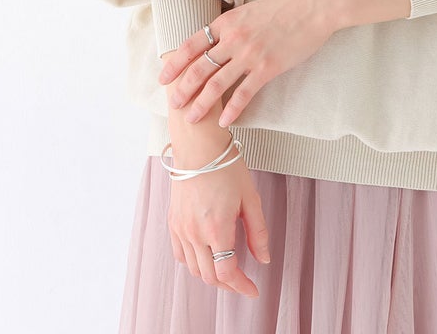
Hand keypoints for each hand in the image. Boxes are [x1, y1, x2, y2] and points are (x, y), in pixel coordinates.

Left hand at [158, 0, 336, 126]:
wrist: (314, 7)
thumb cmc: (285, 7)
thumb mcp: (250, 10)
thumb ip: (232, 25)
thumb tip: (217, 39)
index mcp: (227, 22)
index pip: (191, 45)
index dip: (174, 63)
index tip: (163, 78)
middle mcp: (233, 38)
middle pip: (199, 68)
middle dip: (182, 89)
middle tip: (173, 105)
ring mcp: (250, 54)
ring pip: (216, 84)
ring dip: (201, 104)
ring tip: (192, 118)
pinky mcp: (267, 68)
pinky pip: (244, 93)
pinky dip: (232, 110)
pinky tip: (224, 122)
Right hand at [167, 132, 269, 297]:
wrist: (199, 146)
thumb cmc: (227, 167)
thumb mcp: (250, 198)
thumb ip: (258, 232)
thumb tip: (264, 258)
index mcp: (217, 228)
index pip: (227, 272)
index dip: (241, 286)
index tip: (253, 289)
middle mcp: (195, 233)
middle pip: (210, 276)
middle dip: (228, 284)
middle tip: (242, 281)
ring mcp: (181, 228)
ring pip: (194, 269)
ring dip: (211, 275)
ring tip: (227, 269)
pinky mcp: (173, 222)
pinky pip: (180, 255)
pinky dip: (193, 263)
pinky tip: (206, 257)